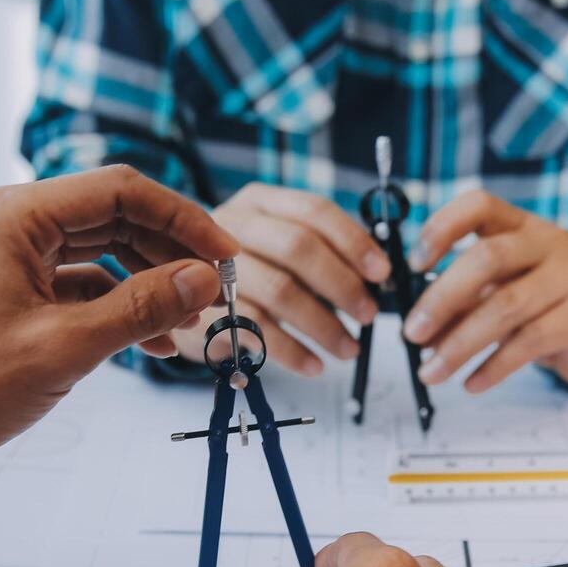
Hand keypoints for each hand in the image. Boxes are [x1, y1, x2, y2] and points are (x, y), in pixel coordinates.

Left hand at [0, 166, 237, 507]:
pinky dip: (118, 308)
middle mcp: (10, 224)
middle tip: (215, 291)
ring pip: (101, 252)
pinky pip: (79, 285)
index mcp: (15, 217)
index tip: (225, 256)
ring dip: (148, 283)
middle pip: (114, 217)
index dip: (182, 220)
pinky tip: (152, 342)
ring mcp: (8, 258)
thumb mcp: (66, 347)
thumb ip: (142, 307)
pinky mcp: (10, 292)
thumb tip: (204, 279)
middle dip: (169, 253)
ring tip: (187, 323)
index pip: (121, 191)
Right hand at [171, 184, 390, 375]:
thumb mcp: (282, 251)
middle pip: (297, 247)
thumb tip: (377, 276)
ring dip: (323, 325)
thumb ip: (323, 253)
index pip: (314, 211)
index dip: (353, 241)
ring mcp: (213, 266)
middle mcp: (233, 225)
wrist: (185, 302)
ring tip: (348, 348)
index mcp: (261, 202)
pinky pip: (257, 330)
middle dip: (341, 284)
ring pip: (280, 290)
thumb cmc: (251, 273)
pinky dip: (292, 351)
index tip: (381, 273)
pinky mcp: (204, 310)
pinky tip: (314, 365)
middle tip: (367, 315)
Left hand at [402, 191, 567, 392]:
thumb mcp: (504, 292)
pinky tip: (470, 383)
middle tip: (412, 334)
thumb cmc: (544, 307)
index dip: (442, 228)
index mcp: (522, 226)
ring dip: (460, 343)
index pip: (480, 205)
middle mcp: (550, 243)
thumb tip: (419, 330)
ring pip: (506, 306)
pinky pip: (529, 342)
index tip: (415, 264)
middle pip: (488, 258)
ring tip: (431, 372)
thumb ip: (465, 301)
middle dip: (442, 298)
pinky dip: (493, 367)